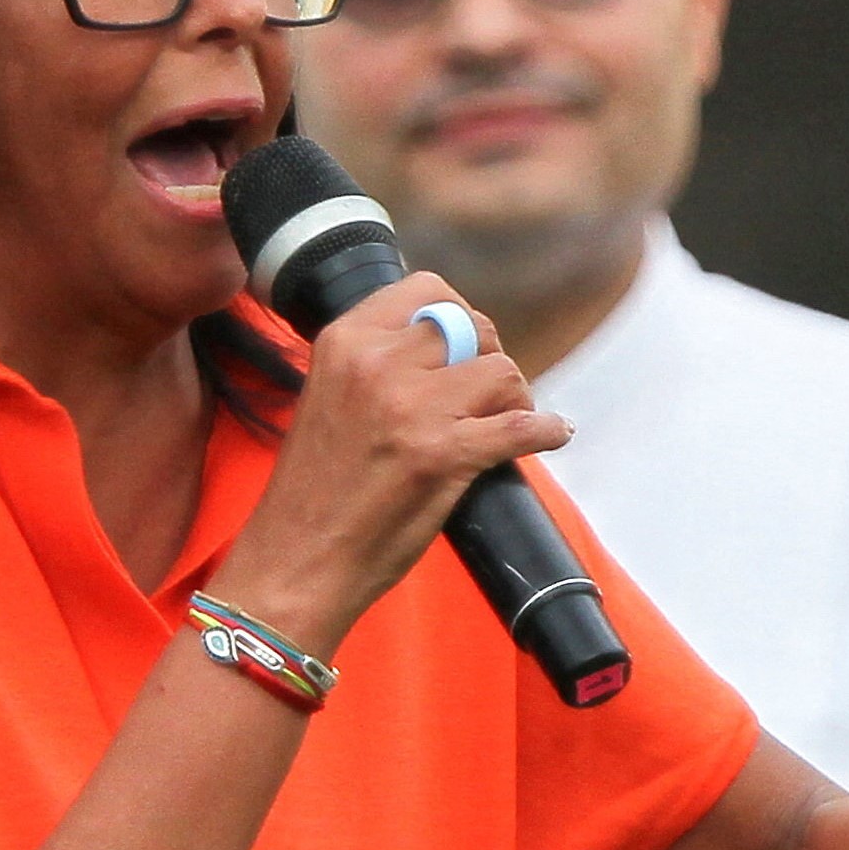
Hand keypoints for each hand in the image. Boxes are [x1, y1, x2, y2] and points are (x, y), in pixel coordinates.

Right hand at [209, 273, 567, 650]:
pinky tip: (551, 435)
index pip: (426, 289)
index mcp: (345, 342)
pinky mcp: (443, 455)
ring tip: (505, 420)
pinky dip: (546, 431)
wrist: (297, 559)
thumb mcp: (330, 396)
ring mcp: (412, 408)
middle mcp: (377, 363)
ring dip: (515, 396)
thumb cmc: (315, 489)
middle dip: (490, 355)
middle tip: (487, 392)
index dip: (458, 314)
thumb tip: (445, 342)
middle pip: (472, 326)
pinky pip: (521, 426)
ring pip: (502, 370)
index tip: (464, 345)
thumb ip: (376, 362)